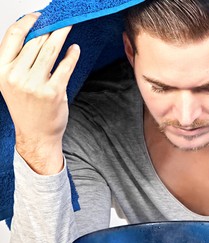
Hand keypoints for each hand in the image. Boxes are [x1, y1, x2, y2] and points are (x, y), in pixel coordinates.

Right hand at [0, 13, 79, 173]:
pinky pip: (65, 66)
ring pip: (50, 50)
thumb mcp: (13, 81)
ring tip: (69, 27)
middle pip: (35, 41)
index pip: (13, 36)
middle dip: (50, 27)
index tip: (40, 16)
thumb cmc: (27, 107)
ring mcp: (34, 84)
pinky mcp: (53, 92)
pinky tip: (75, 49)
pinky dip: (72, 55)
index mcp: (2, 70)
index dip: (28, 21)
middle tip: (60, 20)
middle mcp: (15, 76)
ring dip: (62, 35)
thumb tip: (38, 34)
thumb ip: (20, 60)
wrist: (36, 134)